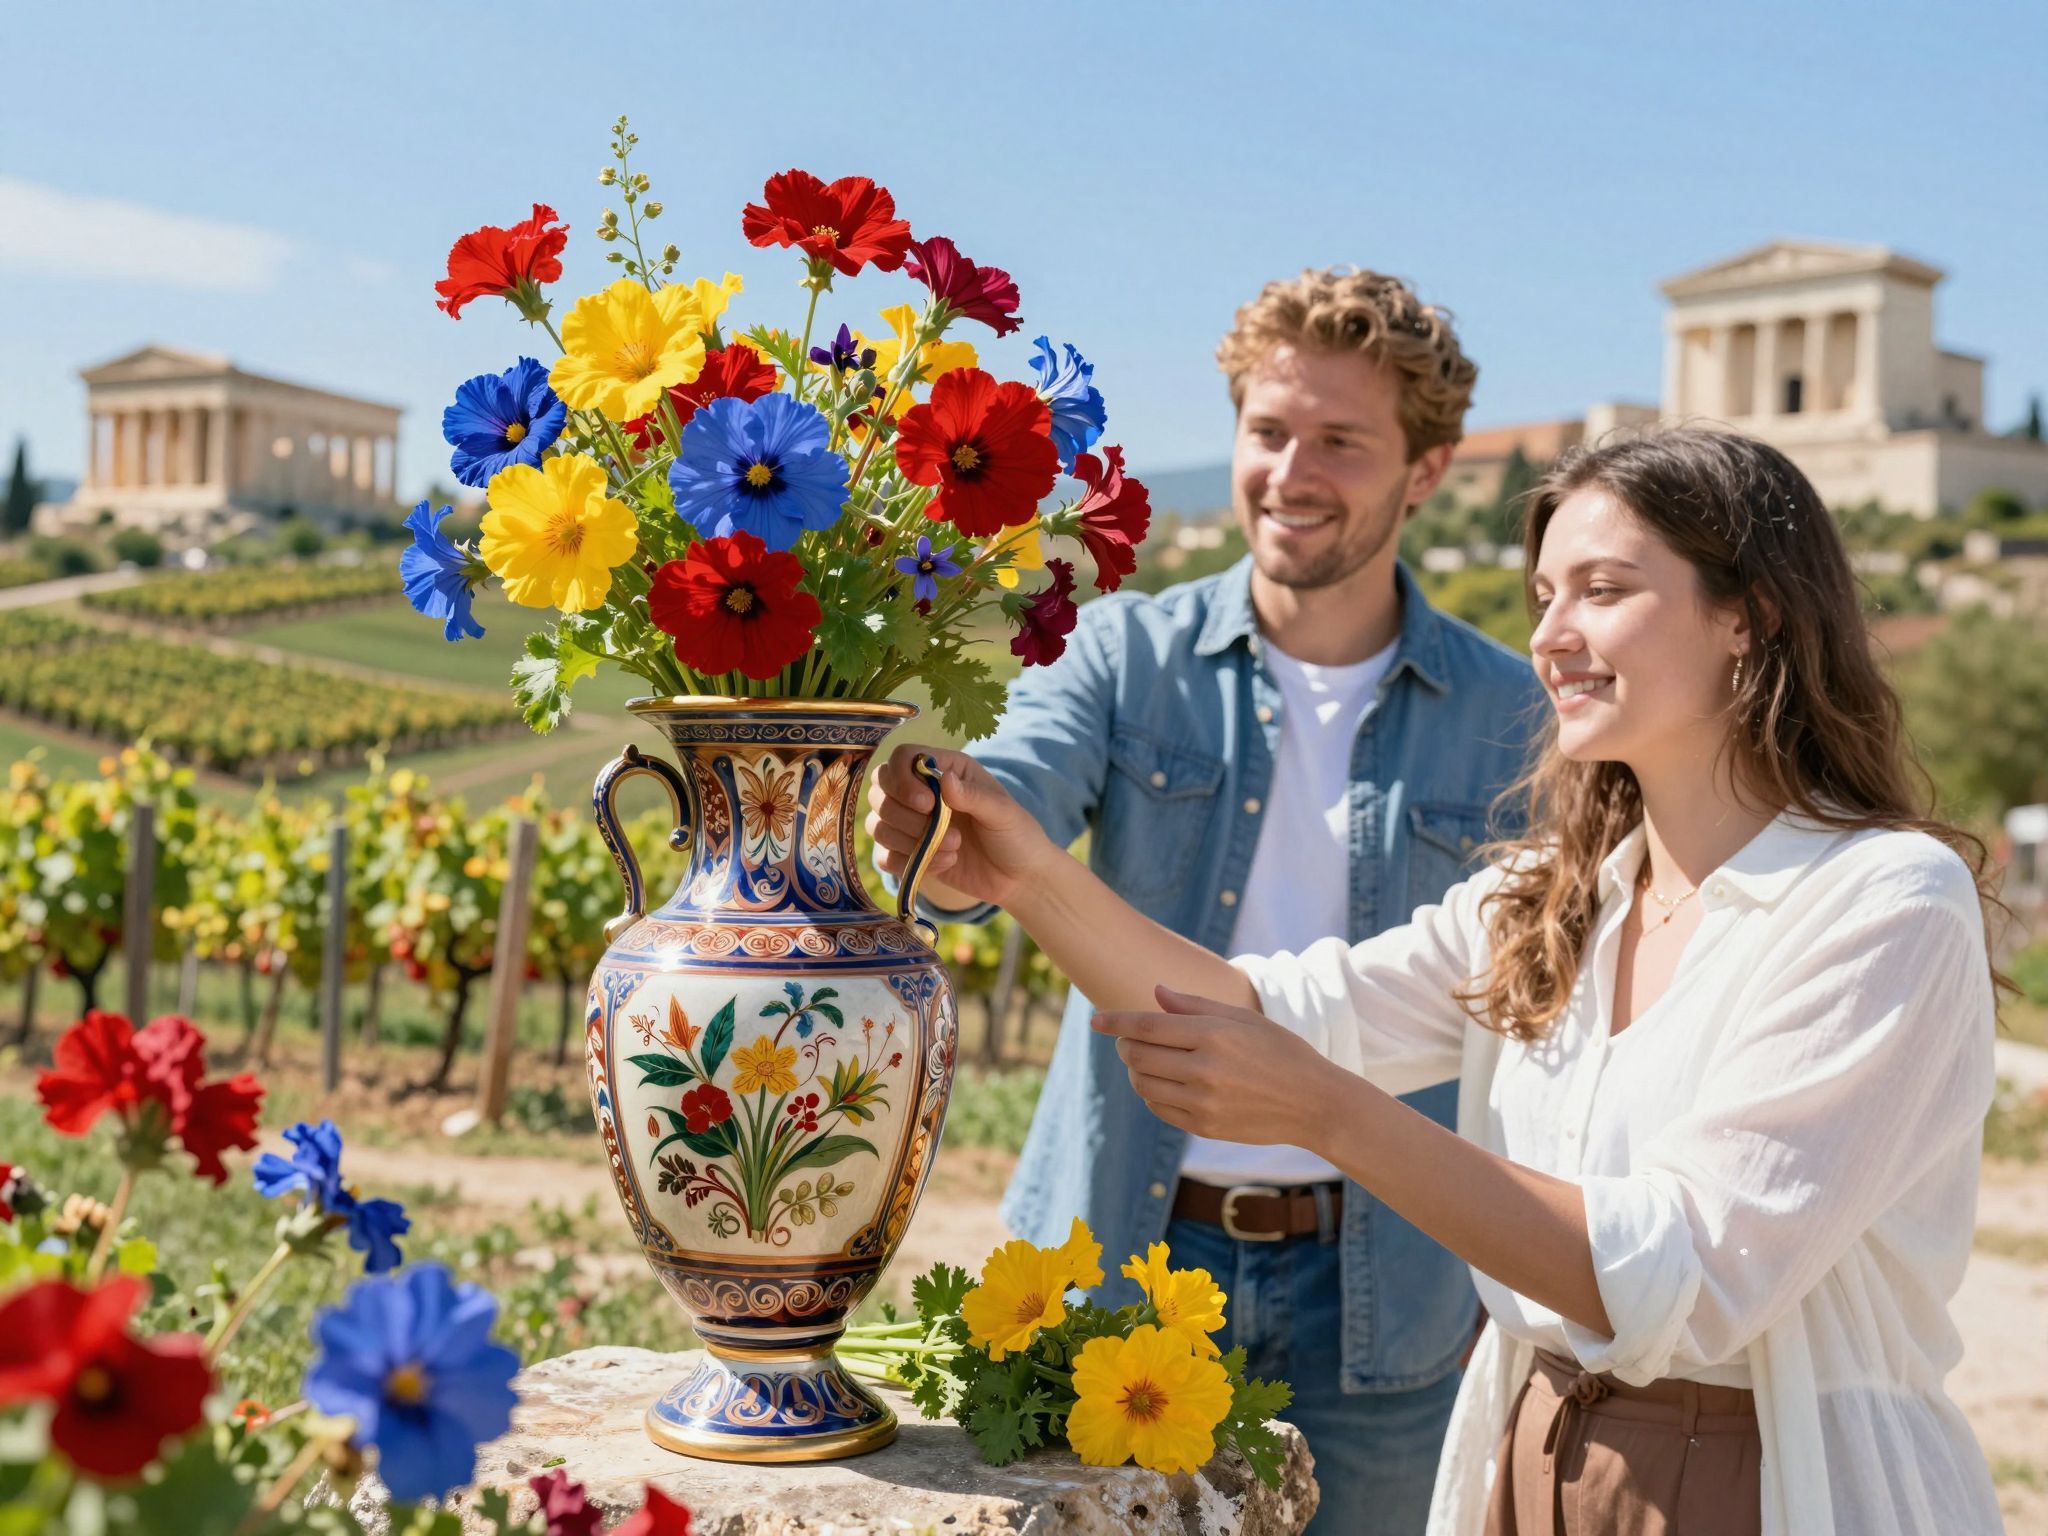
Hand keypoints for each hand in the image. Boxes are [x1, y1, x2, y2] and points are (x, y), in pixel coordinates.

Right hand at [866, 744, 1055, 912]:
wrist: (1019, 878)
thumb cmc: (1016, 835)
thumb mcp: (1002, 812)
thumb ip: (973, 795)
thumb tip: (943, 778)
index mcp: (945, 769)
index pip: (902, 757)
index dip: (902, 778)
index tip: (926, 804)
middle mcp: (922, 792)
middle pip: (880, 790)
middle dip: (905, 816)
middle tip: (946, 832)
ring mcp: (912, 824)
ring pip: (877, 824)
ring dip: (911, 841)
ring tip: (954, 849)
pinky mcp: (908, 854)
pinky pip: (883, 856)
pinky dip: (907, 863)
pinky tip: (944, 865)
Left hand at [1092, 985, 1340, 1146]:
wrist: (1313, 1103)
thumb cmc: (1280, 1051)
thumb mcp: (1243, 1019)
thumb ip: (1195, 1006)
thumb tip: (1155, 994)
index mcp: (1214, 1035)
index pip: (1147, 1026)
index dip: (1116, 1021)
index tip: (1095, 1019)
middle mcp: (1205, 1069)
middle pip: (1139, 1055)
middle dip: (1126, 1044)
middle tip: (1130, 1038)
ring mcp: (1203, 1102)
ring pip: (1143, 1084)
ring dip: (1136, 1070)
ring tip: (1147, 1060)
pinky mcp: (1205, 1127)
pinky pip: (1159, 1108)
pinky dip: (1152, 1093)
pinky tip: (1164, 1082)